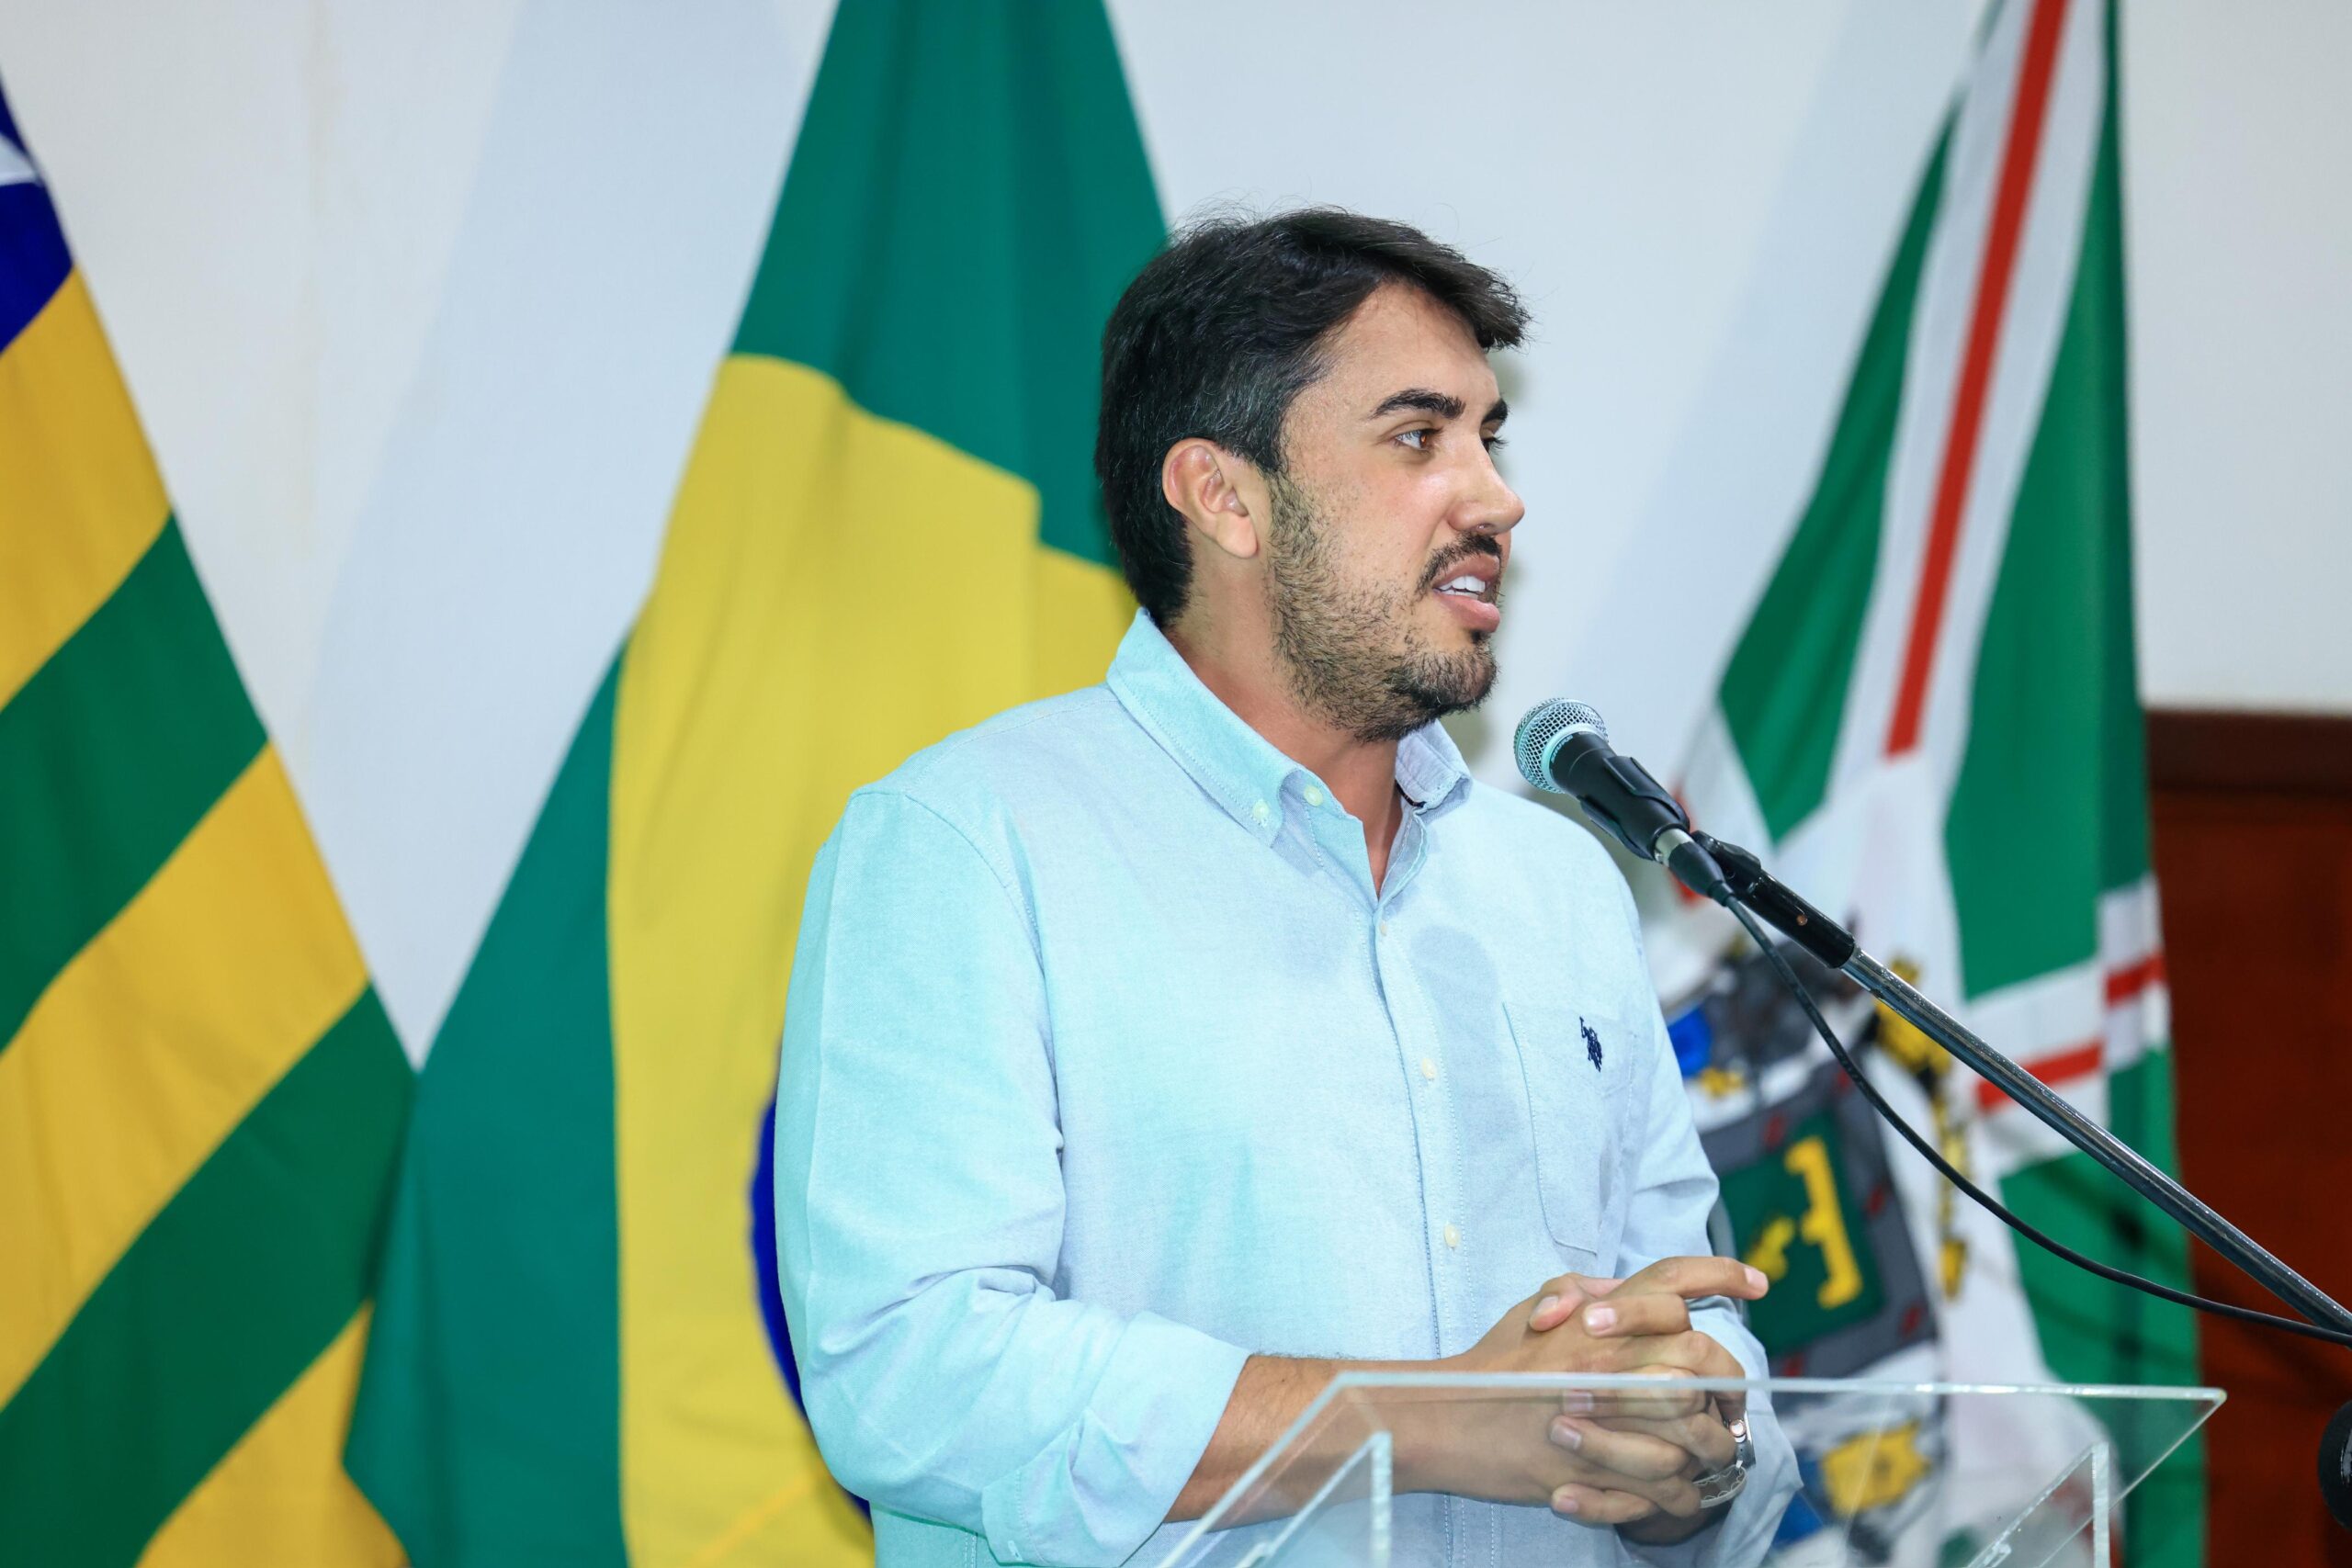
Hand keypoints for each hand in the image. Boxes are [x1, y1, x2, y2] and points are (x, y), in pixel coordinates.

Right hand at [1406, 1257, 1764, 1530]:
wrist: (1449, 1421)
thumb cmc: (1490, 1365)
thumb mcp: (1531, 1308)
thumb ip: (1579, 1289)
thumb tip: (1619, 1285)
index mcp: (1598, 1317)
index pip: (1672, 1280)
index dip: (1721, 1275)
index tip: (1756, 1282)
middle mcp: (1612, 1358)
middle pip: (1703, 1357)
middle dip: (1726, 1382)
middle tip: (1729, 1398)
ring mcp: (1612, 1416)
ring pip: (1697, 1429)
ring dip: (1712, 1444)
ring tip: (1710, 1451)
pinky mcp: (1605, 1471)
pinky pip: (1670, 1487)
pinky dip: (1681, 1494)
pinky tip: (1679, 1492)